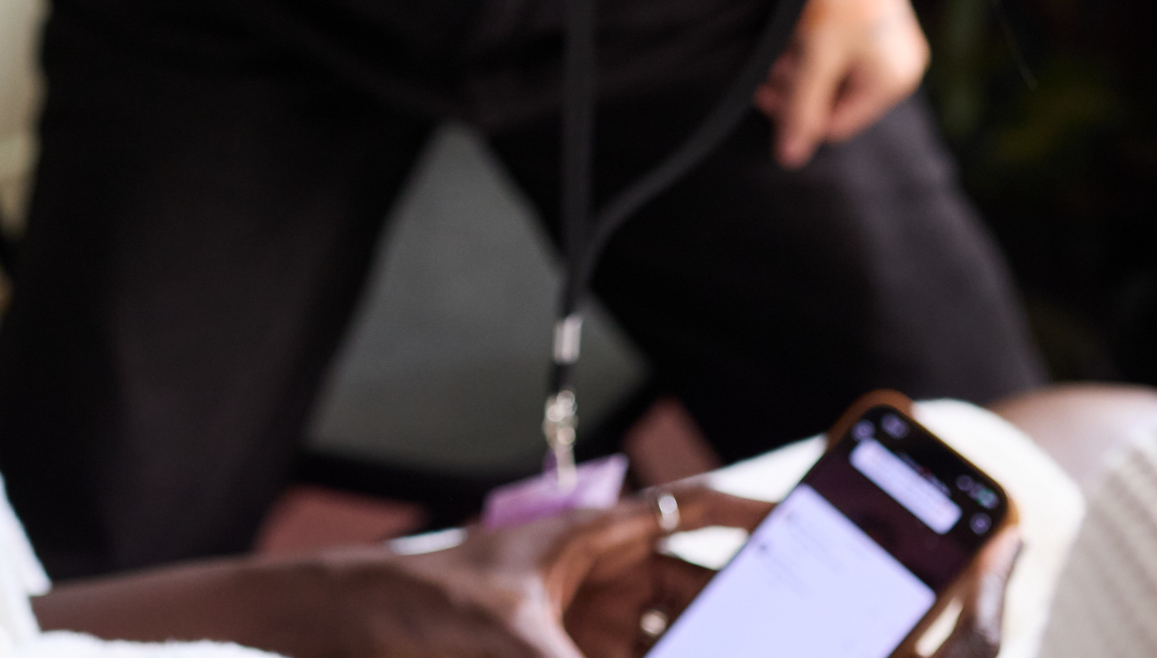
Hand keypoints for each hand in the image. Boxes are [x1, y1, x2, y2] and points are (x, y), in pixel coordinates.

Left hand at [363, 487, 773, 657]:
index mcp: (590, 539)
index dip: (750, 515)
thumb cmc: (418, 603)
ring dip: (708, 647)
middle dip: (745, 615)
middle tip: (807, 632)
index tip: (807, 524)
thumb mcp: (509, 639)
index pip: (688, 512)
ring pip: (673, 641)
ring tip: (766, 648)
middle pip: (695, 594)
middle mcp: (600, 583)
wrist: (349, 633)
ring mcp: (586, 631)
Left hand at [754, 0, 927, 168]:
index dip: (793, 113)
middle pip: (834, 99)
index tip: (761, 89)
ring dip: (801, 65)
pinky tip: (795, 29)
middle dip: (797, 86)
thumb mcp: (814, 55)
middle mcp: (899, 68)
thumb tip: (790, 159)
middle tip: (767, 65)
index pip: (834, 124)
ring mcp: (889, 45)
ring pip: (833, 74)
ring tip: (780, 43)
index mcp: (892, 83)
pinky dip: (815, 47)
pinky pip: (840, 51)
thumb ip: (801, 107)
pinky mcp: (875, 23)